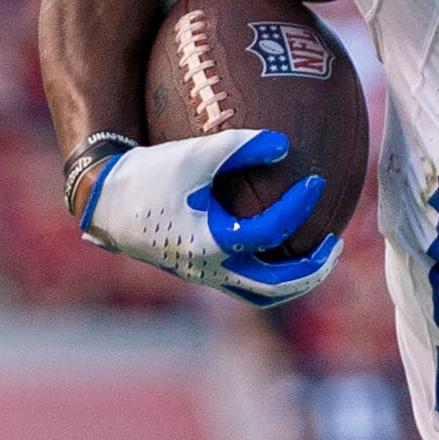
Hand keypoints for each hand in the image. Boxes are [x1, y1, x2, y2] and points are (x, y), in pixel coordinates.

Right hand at [74, 128, 342, 304]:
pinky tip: (281, 240)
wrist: (104, 199)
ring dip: (293, 279)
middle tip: (334, 245)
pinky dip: (270, 268)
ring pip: (260, 293)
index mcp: (211, 244)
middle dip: (311, 271)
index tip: (315, 183)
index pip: (270, 233)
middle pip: (276, 288)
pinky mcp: (199, 268)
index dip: (297, 208)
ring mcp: (205, 274)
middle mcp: (210, 268)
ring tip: (317, 254)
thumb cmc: (147, 174)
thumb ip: (240, 146)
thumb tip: (286, 146)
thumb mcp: (194, 154)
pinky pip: (245, 279)